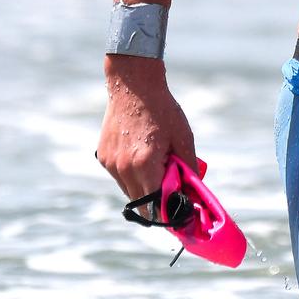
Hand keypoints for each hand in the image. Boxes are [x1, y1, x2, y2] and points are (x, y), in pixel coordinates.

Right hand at [96, 55, 196, 202]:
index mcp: (145, 164)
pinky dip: (133, 176)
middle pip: (142, 204)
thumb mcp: (183, 137)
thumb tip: (194, 190)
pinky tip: (142, 157)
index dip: (170, 212)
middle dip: (159, 204)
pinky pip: (120, 178)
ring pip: (130, 192)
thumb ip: (188, 167)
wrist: (133, 85)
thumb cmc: (162, 109)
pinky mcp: (103, 157)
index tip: (181, 213)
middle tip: (173, 195)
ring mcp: (111, 164)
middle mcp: (124, 168)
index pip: (157, 205)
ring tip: (158, 169)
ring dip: (145, 190)